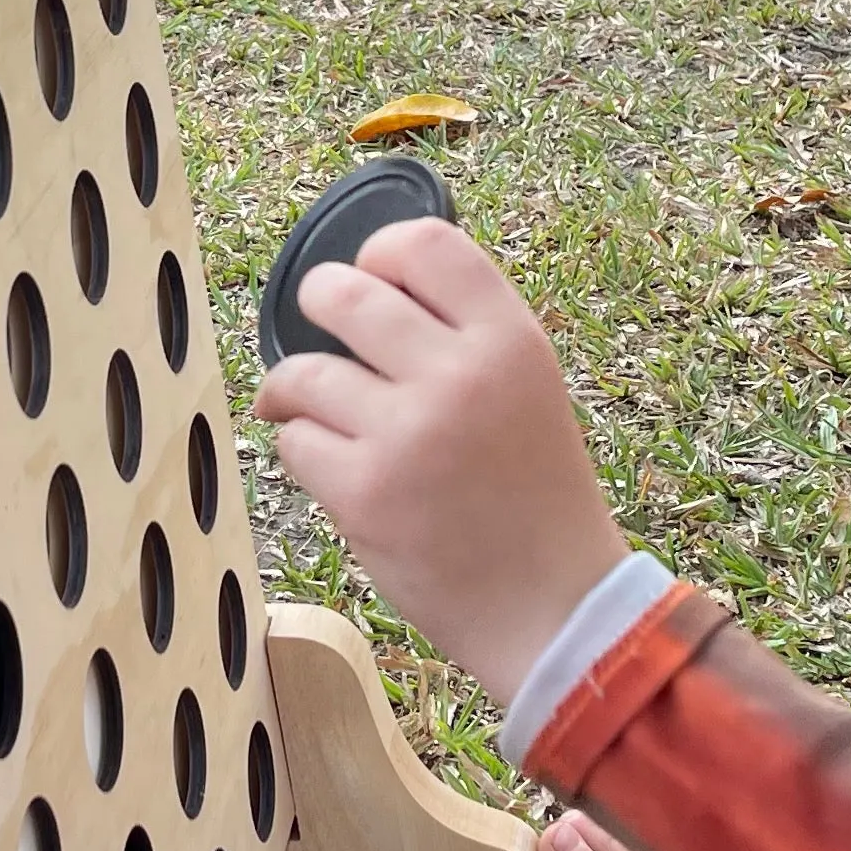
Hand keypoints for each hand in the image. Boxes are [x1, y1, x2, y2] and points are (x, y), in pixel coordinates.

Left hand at [252, 218, 627, 704]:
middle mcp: (460, 373)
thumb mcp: (527, 388)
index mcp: (510, 339)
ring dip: (296, 391)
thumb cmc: (535, 496)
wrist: (555, 607)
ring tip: (314, 411)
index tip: (370, 280)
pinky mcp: (365, 492)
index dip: (379, 253)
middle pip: (342, 293)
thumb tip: (366, 286)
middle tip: (320, 336)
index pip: (422, 243)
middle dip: (317, 308)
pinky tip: (337, 468)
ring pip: (303, 371)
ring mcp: (408, 432)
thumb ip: (463, 335)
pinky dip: (304, 451)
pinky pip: (295, 441)